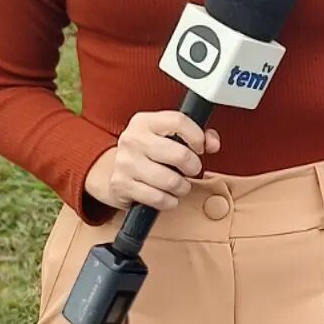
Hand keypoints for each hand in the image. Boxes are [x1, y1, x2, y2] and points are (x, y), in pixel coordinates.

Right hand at [84, 112, 220, 211]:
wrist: (111, 172)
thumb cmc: (148, 154)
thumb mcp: (167, 137)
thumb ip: (196, 135)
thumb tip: (212, 143)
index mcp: (144, 122)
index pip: (179, 121)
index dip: (197, 137)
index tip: (200, 148)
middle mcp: (132, 139)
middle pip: (180, 155)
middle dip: (193, 167)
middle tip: (190, 170)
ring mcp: (125, 163)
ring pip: (172, 181)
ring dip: (182, 187)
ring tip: (179, 185)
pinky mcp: (121, 185)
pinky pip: (159, 199)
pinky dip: (169, 201)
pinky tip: (166, 196)